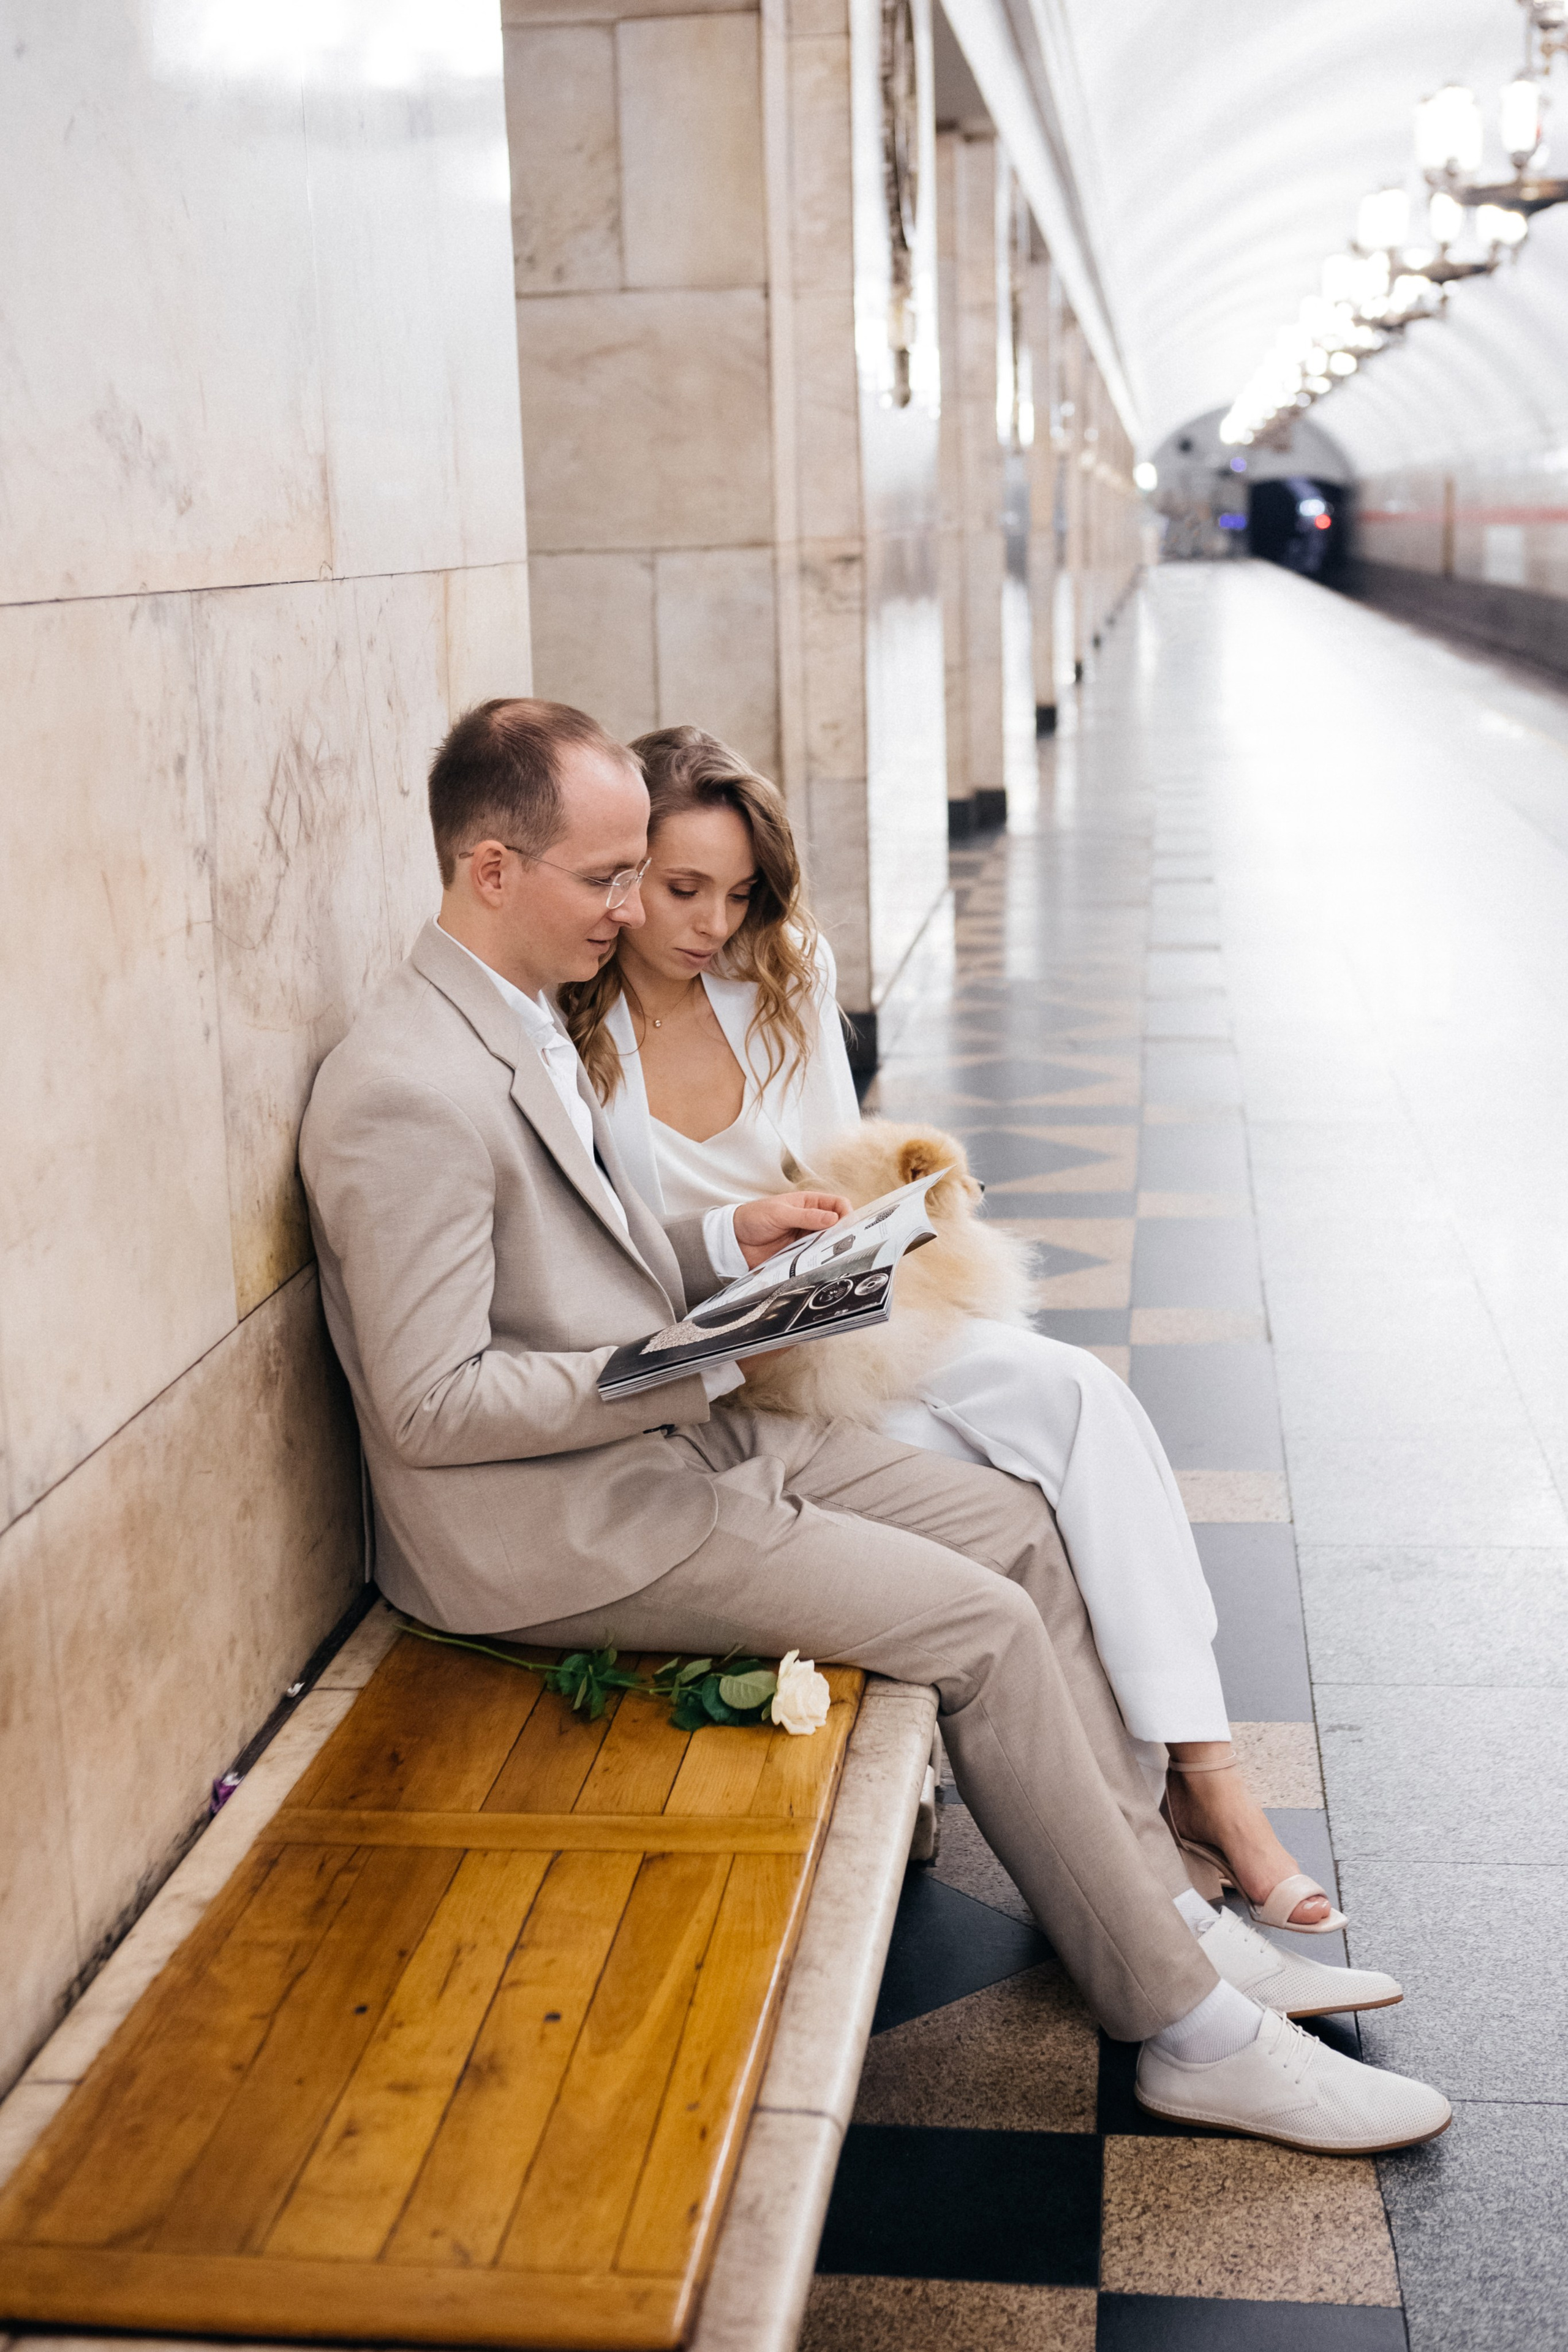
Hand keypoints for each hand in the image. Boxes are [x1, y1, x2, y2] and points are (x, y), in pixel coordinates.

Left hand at [732, 1188, 852, 1269]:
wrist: (733, 1240)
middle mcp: (810, 1221)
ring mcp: (805, 1239)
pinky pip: (814, 1258)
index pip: (837, 1204)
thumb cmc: (752, 1217)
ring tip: (830, 1255)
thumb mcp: (780, 1213)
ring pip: (827, 1244)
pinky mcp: (798, 1255)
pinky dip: (818, 1261)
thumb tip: (833, 1218)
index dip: (846, 1213)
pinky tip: (818, 1264)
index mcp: (808, 1203)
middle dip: (841, 1234)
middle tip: (843, 1243)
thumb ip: (806, 1216)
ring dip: (830, 1249)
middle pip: (836, 1226)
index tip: (847, 1225)